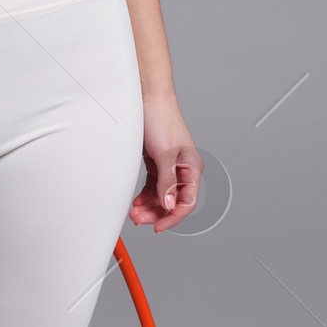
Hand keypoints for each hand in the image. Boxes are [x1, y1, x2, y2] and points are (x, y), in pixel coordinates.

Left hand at [130, 97, 201, 231]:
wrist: (148, 99)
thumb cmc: (161, 120)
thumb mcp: (165, 154)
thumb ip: (167, 182)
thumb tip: (170, 205)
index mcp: (192, 168)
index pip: (186, 202)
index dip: (173, 217)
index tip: (158, 227)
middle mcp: (182, 170)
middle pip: (172, 202)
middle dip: (156, 213)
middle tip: (138, 220)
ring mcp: (169, 167)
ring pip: (161, 196)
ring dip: (149, 207)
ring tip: (134, 213)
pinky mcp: (157, 163)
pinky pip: (153, 187)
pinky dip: (145, 196)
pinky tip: (137, 202)